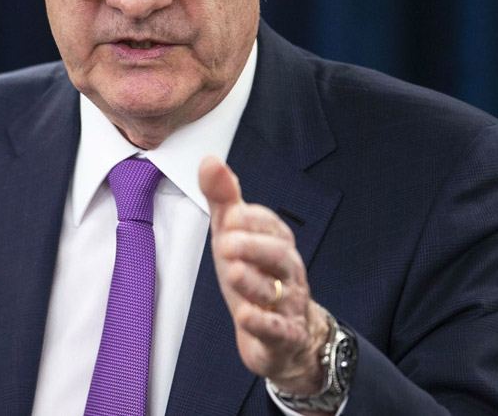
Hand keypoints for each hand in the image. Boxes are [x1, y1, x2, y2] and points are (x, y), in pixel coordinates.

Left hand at [199, 156, 329, 396]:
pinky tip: (246, 316)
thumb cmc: (256, 276)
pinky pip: (278, 330)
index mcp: (276, 243)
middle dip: (255, 247)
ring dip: (254, 281)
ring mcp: (287, 305)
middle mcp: (287, 272)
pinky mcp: (282, 337)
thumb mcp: (234, 236)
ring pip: (277, 292)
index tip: (230, 215)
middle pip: (280, 255)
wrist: (283, 337)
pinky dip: (262, 323)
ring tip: (233, 272)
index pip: (271, 225)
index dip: (252, 220)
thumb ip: (224, 201)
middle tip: (227, 242)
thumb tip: (210, 160)